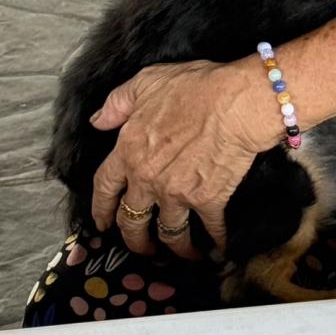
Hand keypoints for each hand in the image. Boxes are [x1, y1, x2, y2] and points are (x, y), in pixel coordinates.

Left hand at [89, 61, 257, 258]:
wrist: (236, 102)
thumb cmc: (196, 87)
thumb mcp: (148, 82)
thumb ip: (118, 103)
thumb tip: (98, 121)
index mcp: (129, 151)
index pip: (104, 187)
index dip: (100, 208)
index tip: (102, 223)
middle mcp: (148, 179)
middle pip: (132, 221)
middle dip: (134, 239)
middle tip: (140, 247)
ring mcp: (178, 194)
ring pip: (169, 232)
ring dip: (175, 247)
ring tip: (182, 252)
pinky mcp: (208, 201)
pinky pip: (210, 229)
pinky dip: (216, 243)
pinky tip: (219, 249)